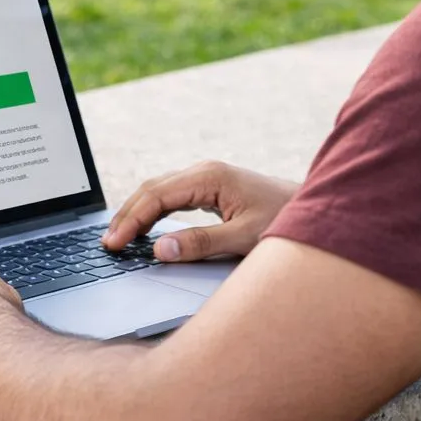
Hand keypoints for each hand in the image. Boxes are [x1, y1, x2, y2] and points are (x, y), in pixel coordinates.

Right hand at [102, 161, 298, 262]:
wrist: (313, 209)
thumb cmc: (285, 222)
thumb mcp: (244, 238)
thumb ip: (202, 244)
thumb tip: (160, 249)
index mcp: (209, 177)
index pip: (156, 196)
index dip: (131, 221)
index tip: (114, 244)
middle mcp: (204, 171)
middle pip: (151, 189)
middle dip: (126, 216)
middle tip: (107, 244)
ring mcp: (206, 177)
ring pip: (158, 190)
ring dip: (136, 212)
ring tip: (118, 239)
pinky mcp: (210, 187)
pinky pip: (171, 196)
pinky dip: (152, 211)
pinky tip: (143, 229)